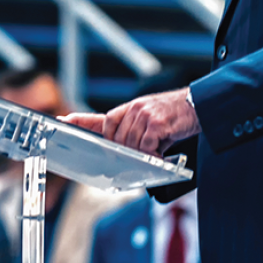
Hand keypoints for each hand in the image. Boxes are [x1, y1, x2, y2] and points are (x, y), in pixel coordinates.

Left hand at [59, 88, 200, 155]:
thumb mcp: (149, 118)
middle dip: (124, 153)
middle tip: (139, 158)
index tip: (62, 122)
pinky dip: (152, 154)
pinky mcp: (156, 123)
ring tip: (156, 153)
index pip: (99, 118)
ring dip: (141, 155)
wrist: (201, 105)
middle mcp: (133, 109)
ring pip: (130, 145)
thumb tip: (120, 151)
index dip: (80, 121)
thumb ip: (132, 131)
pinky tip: (161, 154)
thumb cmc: (175, 116)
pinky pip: (145, 146)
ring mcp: (143, 115)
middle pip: (116, 139)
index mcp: (129, 110)